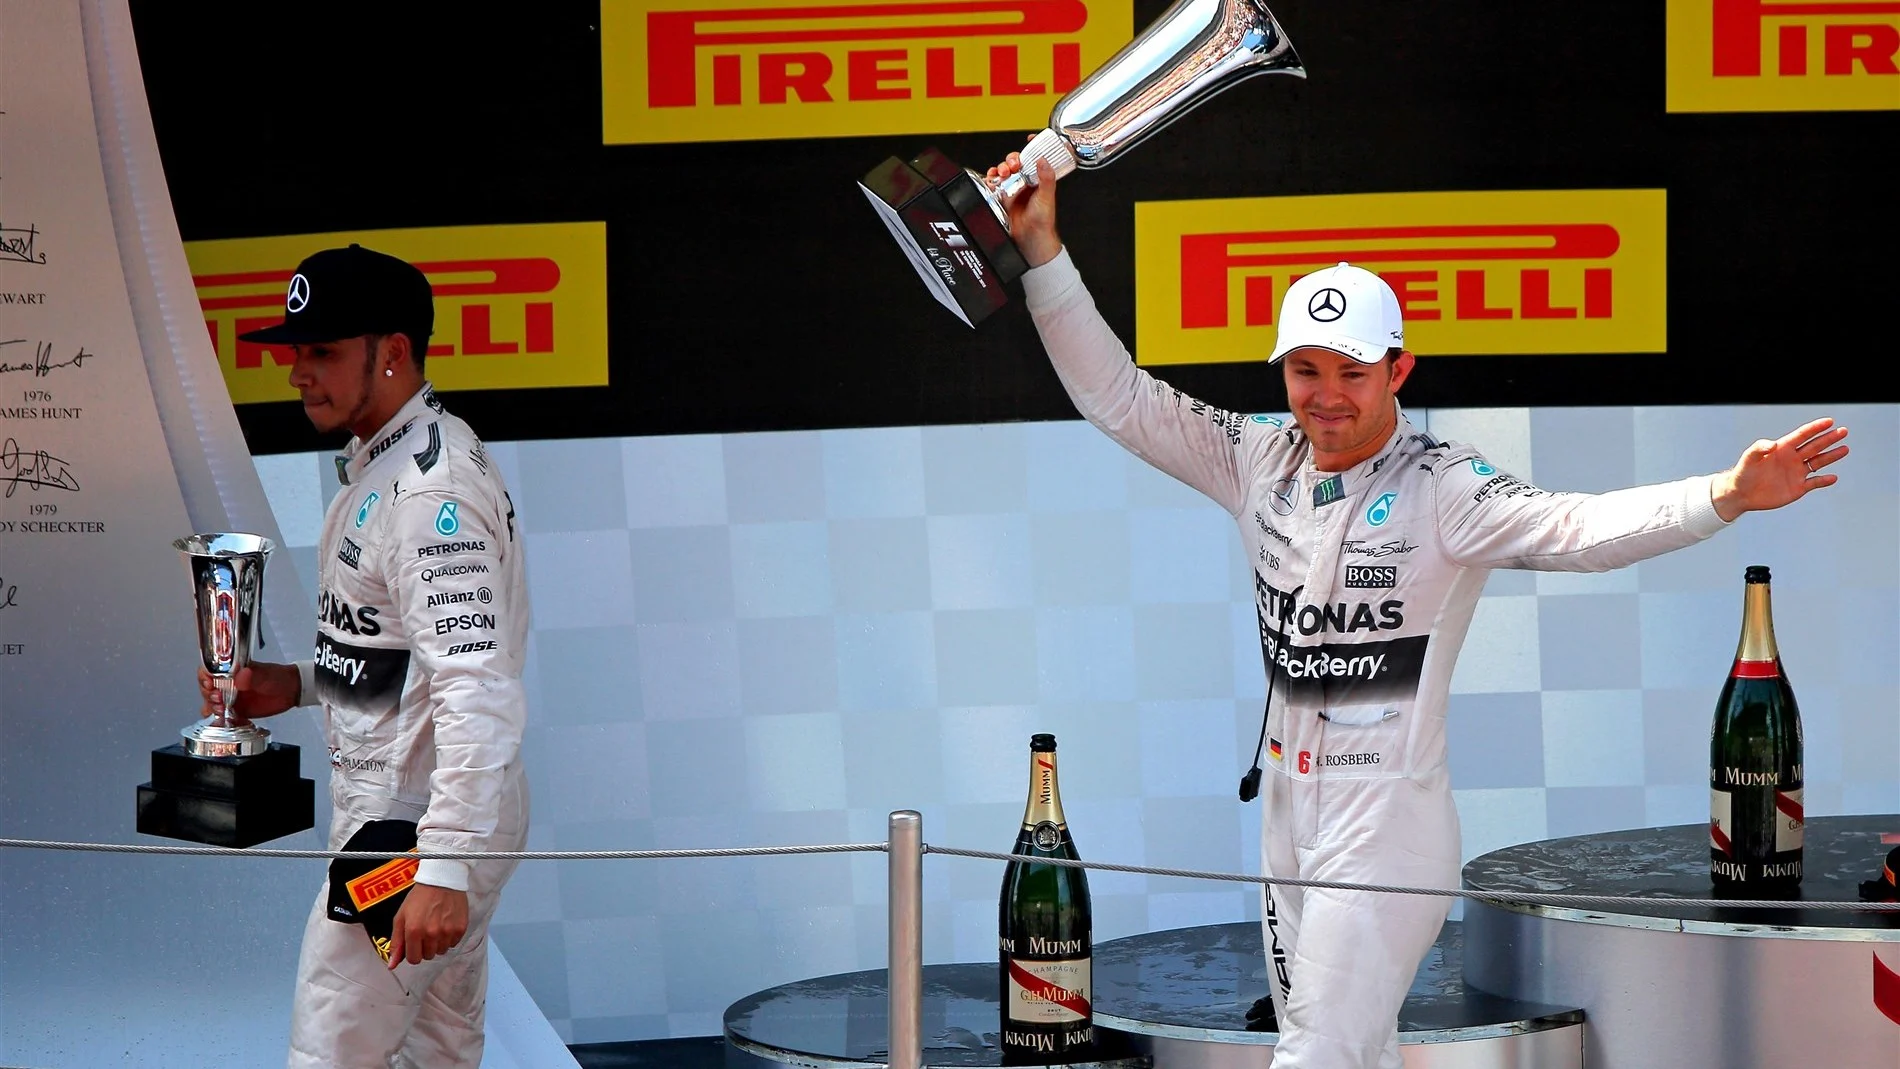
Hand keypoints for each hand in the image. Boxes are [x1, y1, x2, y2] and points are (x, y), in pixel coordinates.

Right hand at [197, 662, 299, 719]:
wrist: (291, 692)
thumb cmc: (279, 678)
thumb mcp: (267, 675)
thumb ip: (254, 676)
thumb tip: (241, 675)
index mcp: (233, 669)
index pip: (210, 668)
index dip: (205, 675)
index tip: (210, 683)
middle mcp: (228, 682)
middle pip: (206, 686)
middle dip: (208, 693)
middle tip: (218, 698)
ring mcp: (230, 696)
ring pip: (210, 701)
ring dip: (211, 706)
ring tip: (221, 709)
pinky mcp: (235, 709)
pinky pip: (220, 714)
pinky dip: (216, 717)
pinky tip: (220, 718)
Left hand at [386, 883, 468, 967]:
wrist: (441, 881)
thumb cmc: (419, 898)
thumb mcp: (401, 918)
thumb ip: (396, 943)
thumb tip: (392, 965)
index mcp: (414, 931)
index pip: (414, 959)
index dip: (413, 952)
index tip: (415, 943)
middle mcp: (431, 934)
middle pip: (428, 956)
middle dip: (425, 947)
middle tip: (426, 931)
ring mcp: (447, 932)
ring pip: (441, 951)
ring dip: (438, 943)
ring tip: (436, 926)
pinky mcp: (460, 928)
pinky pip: (453, 943)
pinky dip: (449, 937)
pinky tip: (446, 923)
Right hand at [984, 149, 1062, 267]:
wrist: (1031, 238)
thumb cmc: (1043, 221)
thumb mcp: (1047, 196)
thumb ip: (1046, 177)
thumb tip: (1043, 160)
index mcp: (1038, 179)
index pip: (1035, 158)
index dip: (1032, 146)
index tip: (1030, 139)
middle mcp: (1025, 182)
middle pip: (1015, 162)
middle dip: (1011, 159)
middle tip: (1014, 164)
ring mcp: (1013, 189)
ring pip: (1003, 171)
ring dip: (1001, 168)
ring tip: (1003, 172)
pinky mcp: (1003, 197)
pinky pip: (994, 184)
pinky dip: (991, 179)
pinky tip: (993, 180)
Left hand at [1710, 417, 1848, 521]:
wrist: (1741, 494)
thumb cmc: (1743, 473)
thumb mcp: (1748, 458)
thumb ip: (1759, 448)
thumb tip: (1773, 444)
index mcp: (1782, 448)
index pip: (1802, 435)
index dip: (1815, 428)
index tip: (1829, 421)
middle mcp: (1792, 458)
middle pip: (1814, 446)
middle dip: (1828, 438)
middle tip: (1843, 431)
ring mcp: (1796, 473)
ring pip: (1818, 462)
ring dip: (1831, 456)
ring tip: (1845, 449)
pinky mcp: (1797, 488)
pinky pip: (1814, 483)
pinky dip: (1824, 481)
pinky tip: (1833, 477)